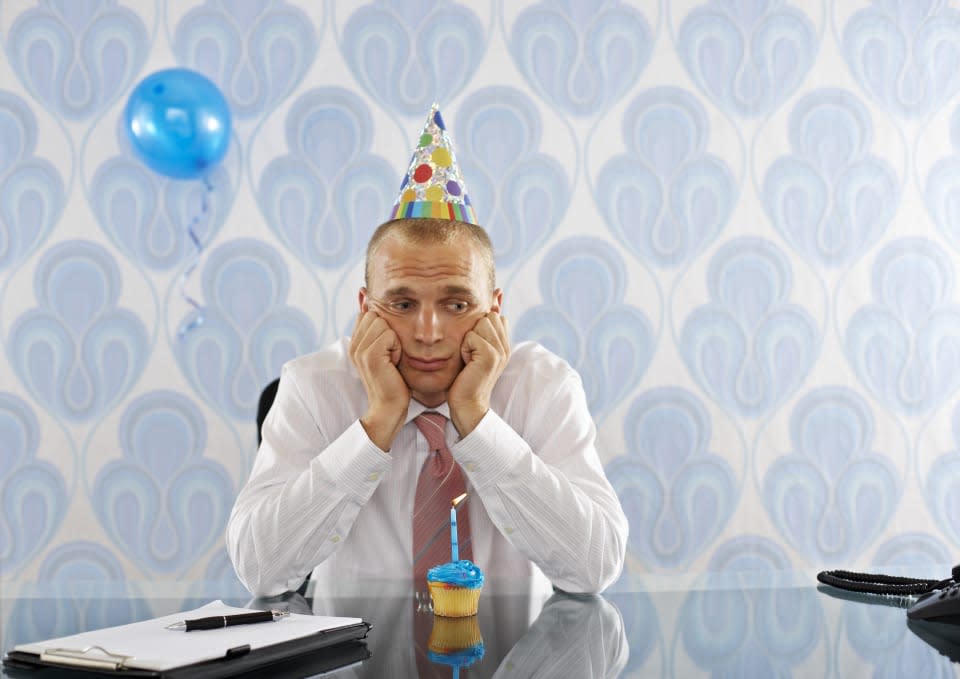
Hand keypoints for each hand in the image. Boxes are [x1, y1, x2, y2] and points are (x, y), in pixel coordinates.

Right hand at [349, 309, 409, 450]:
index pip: (366, 314)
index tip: (385, 348)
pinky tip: (393, 363)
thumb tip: (372, 304)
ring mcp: (359, 350)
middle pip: (374, 315)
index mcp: (354, 344)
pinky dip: (397, 348)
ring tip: (391, 359)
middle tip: (389, 354)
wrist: (389, 406)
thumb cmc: (393, 380)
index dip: (382, 327)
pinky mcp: (370, 356)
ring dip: (394, 340)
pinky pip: (389, 335)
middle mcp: (353, 345)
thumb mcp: (383, 353)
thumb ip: (377, 332)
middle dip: (388, 331)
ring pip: (382, 323)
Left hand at [448, 311, 509, 436]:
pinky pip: (472, 336)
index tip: (476, 347)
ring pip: (482, 322)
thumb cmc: (466, 379)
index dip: (481, 326)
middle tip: (472, 352)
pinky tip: (467, 363)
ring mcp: (501, 351)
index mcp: (505, 346)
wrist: (467, 404)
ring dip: (470, 338)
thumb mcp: (476, 354)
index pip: (497, 317)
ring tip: (470, 356)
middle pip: (490, 316)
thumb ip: (483, 336)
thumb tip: (481, 315)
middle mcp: (506, 347)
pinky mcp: (490, 356)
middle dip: (476, 330)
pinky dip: (464, 348)